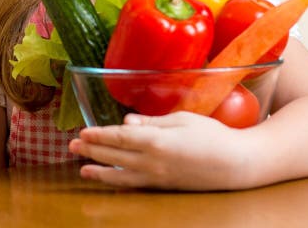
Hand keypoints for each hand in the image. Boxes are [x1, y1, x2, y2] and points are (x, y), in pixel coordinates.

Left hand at [68, 112, 249, 189]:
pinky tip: (109, 180)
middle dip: (92, 151)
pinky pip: (134, 185)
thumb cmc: (212, 136)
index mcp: (157, 140)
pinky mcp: (164, 187)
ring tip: (82, 170)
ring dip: (99, 171)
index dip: (98, 135)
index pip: (119, 137)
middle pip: (115, 156)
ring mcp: (157, 177)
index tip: (82, 133)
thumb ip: (152, 121)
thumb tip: (127, 122)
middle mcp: (153, 162)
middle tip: (72, 146)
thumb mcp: (182, 119)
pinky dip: (118, 182)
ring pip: (120, 175)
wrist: (235, 164)